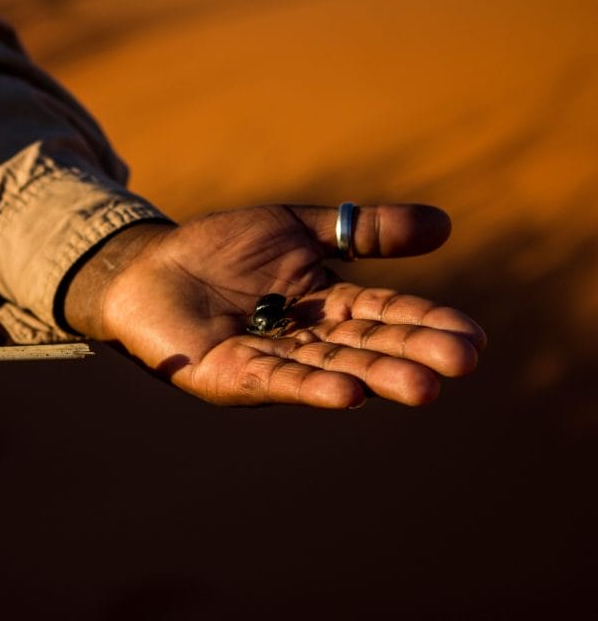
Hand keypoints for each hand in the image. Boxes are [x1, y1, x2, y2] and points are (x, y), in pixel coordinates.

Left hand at [64, 204, 485, 408]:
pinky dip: (311, 386)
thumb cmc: (220, 248)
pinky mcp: (230, 374)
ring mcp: (268, 358)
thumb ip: (361, 230)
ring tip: (422, 388)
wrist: (147, 266)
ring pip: (329, 367)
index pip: (384, 312)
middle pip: (365, 344)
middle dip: (412, 353)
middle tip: (462, 362)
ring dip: (374, 377)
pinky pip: (275, 379)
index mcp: (324, 304)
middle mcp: (304, 338)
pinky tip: (348, 394)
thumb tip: (446, 226)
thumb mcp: (297, 228)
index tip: (473, 337)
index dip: (426, 322)